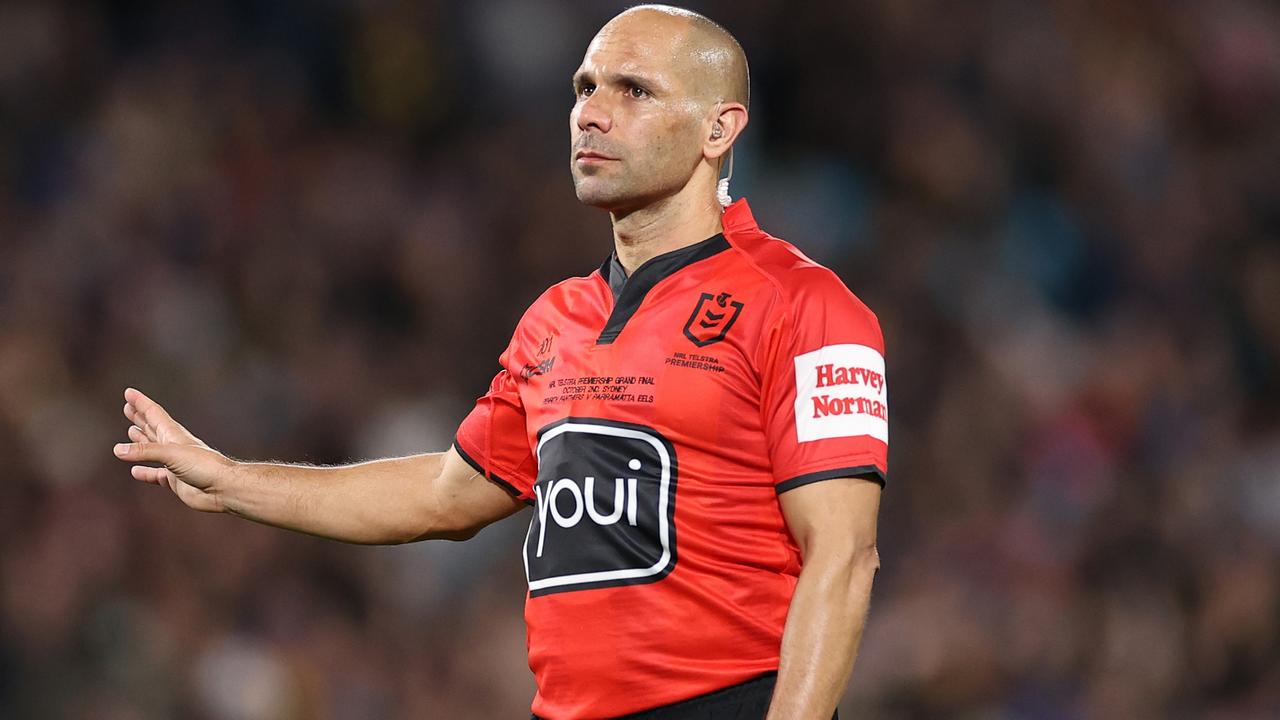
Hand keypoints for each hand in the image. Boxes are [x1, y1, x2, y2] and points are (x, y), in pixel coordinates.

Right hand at [114, 387, 234, 512]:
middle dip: (139, 417)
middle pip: (152, 428)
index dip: (141, 402)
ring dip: (141, 441)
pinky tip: (135, 471)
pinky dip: (145, 472)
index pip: (153, 413)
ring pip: (152, 450)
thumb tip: (118, 449)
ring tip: (131, 432)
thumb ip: (145, 451)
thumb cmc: (204, 466)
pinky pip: (156, 475)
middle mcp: (173, 446)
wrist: (222, 487)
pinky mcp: (175, 480)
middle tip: (128, 407)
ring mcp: (174, 463)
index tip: (128, 392)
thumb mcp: (171, 453)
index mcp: (173, 434)